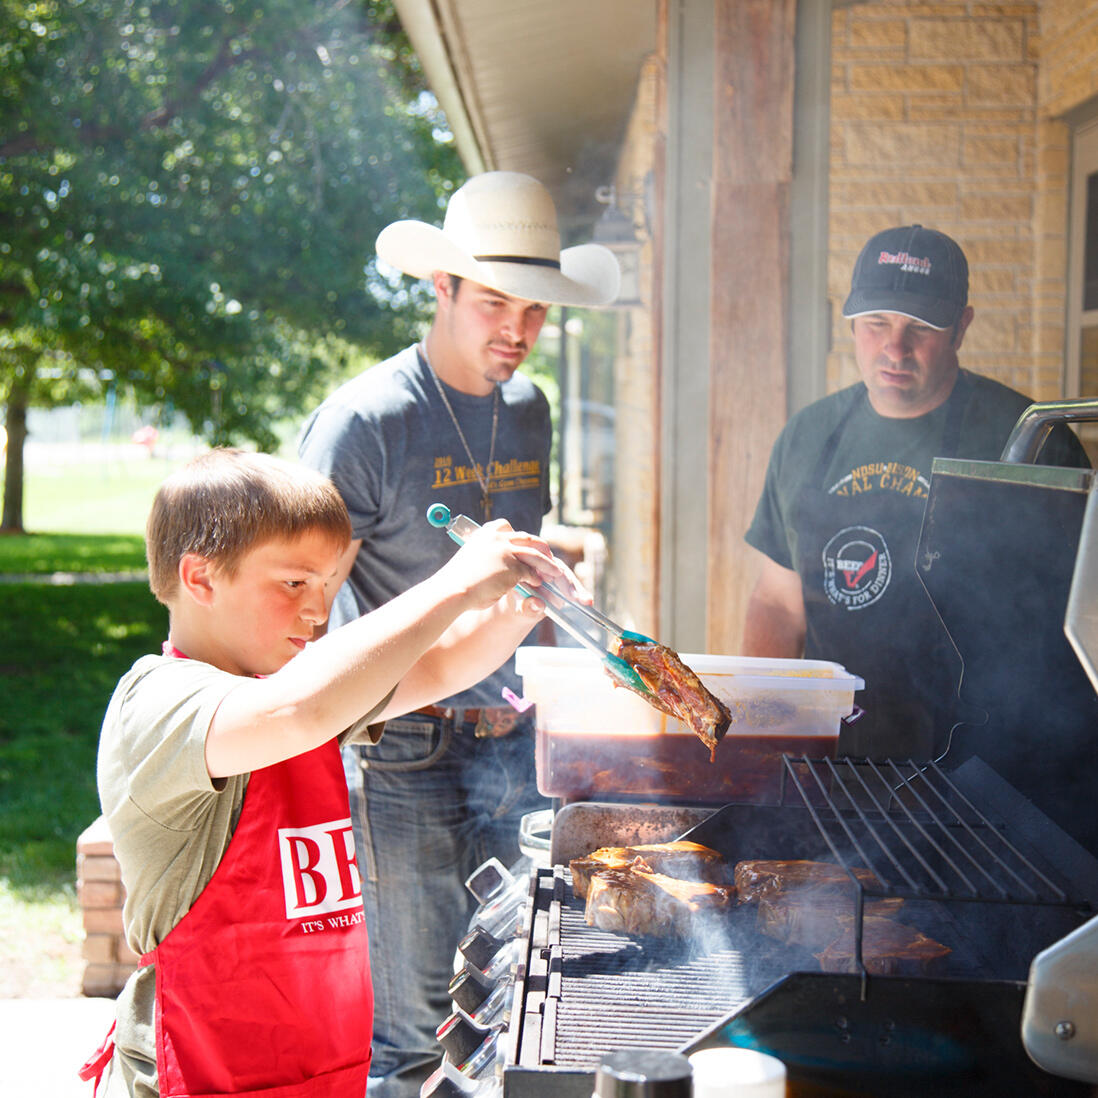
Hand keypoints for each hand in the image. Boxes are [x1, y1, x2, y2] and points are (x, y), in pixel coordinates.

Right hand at [440, 519, 564, 612]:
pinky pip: (531, 572)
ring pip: (534, 555)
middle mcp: (497, 538)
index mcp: (484, 534)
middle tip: (548, 556)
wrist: (452, 590)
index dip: (518, 535)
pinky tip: (538, 584)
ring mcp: (507, 551)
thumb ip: (484, 555)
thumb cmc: (456, 581)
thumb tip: (492, 560)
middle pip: (526, 538)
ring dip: (547, 563)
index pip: (504, 525)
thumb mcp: (470, 559)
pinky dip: (537, 578)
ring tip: (555, 571)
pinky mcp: (513, 567)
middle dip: (539, 547)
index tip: (525, 542)